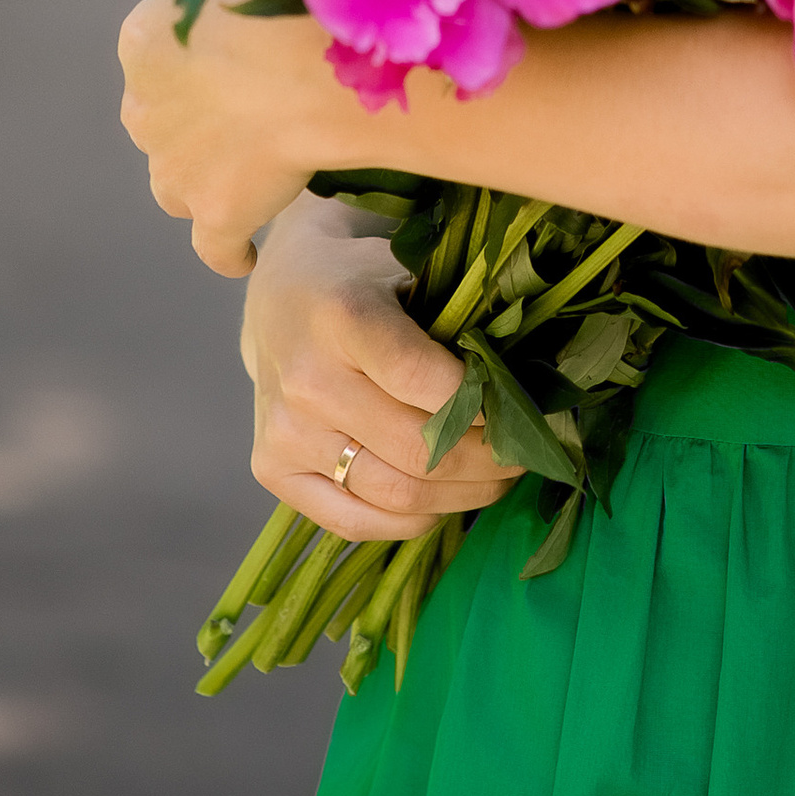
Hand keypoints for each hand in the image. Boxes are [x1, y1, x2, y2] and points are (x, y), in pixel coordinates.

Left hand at [117, 0, 336, 271]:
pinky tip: (246, 256)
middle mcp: (142, 109)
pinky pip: (215, 247)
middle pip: (161, 123)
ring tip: (247, 174)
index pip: (156, 55)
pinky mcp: (214, 212)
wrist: (304, 62)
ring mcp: (174, 168)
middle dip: (195, 121)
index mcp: (142, 41)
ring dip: (202, 180)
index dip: (198, 59)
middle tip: (254, 110)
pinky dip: (230, 252)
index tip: (236, 57)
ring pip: (175, 185)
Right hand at [242, 191, 519, 539]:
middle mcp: (306, 379)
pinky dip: (413, 519)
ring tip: (494, 479)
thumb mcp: (410, 273)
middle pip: (416, 449)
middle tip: (522, 455)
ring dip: (460, 496)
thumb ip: (455, 325)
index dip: (484, 407)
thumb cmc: (363, 281)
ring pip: (395, 494)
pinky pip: (356, 522)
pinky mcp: (272, 469)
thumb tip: (520, 394)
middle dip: (486, 460)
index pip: (426, 381)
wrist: (280, 293)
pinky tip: (442, 497)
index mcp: (343, 315)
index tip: (518, 409)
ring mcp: (284, 431)